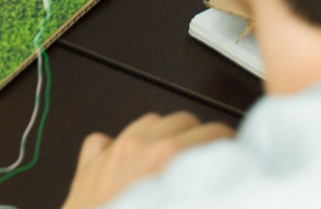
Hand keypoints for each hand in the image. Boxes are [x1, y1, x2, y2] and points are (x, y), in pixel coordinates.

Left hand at [61, 111, 234, 208]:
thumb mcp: (184, 202)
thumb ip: (203, 190)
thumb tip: (223, 184)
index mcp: (167, 158)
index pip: (212, 132)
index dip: (227, 146)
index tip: (231, 156)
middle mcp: (138, 148)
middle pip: (181, 120)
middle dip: (198, 138)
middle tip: (205, 160)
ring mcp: (111, 152)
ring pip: (146, 123)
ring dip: (162, 136)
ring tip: (170, 161)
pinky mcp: (88, 165)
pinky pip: (105, 140)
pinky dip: (117, 148)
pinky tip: (127, 166)